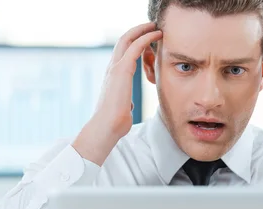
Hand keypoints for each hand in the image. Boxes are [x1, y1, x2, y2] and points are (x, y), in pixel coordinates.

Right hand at [72, 23, 161, 164]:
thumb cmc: (114, 123)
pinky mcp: (121, 70)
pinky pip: (135, 47)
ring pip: (128, 40)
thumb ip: (126, 102)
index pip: (122, 54)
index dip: (133, 44)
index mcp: (113, 77)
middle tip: (151, 27)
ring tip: (155, 27)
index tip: (145, 40)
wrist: (106, 127)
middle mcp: (112, 69)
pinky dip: (146, 38)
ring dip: (142, 30)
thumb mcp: (123, 108)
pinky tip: (156, 35)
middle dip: (137, 31)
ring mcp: (115, 68)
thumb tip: (130, 104)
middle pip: (123, 41)